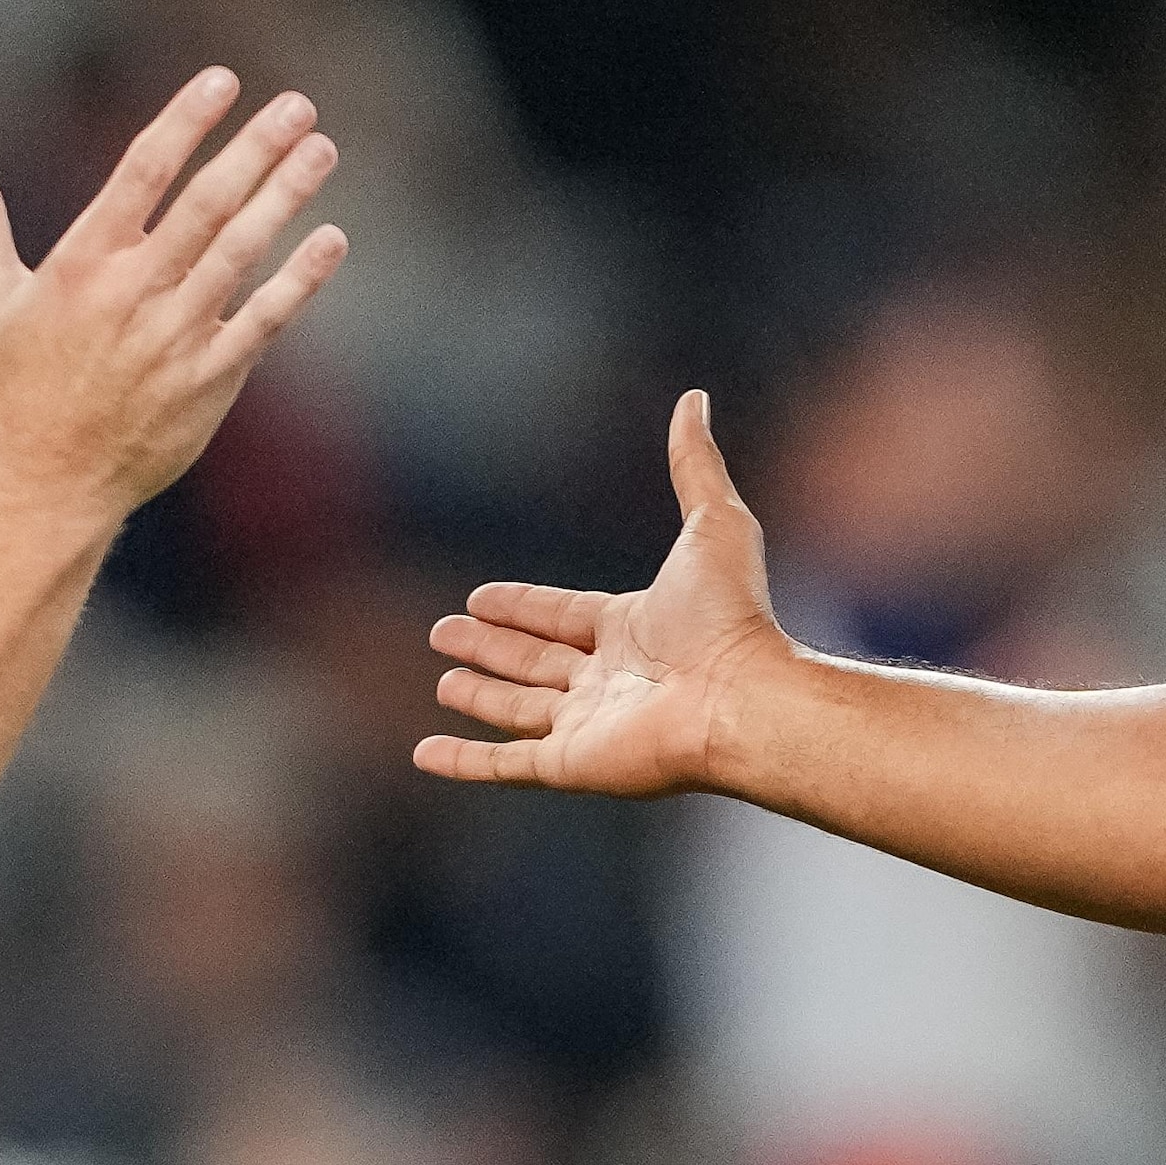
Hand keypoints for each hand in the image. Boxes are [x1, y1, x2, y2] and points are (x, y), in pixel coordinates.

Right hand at [0, 68, 343, 526]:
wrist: (51, 480)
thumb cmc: (18, 383)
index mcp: (82, 262)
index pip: (143, 172)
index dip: (186, 122)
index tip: (223, 81)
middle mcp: (134, 291)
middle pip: (206, 204)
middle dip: (255, 149)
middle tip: (298, 105)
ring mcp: (177, 335)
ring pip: (242, 252)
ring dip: (285, 197)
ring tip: (321, 149)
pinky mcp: (211, 377)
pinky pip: (264, 318)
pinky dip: (300, 279)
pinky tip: (331, 239)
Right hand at [415, 390, 789, 797]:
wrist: (741, 696)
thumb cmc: (730, 615)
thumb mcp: (712, 521)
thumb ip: (694, 464)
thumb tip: (695, 398)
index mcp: (634, 629)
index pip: (563, 616)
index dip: (521, 607)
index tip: (479, 597)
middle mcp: (609, 680)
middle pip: (536, 661)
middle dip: (491, 647)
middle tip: (442, 632)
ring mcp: (588, 727)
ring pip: (519, 709)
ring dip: (481, 697)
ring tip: (444, 681)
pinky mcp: (571, 766)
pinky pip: (504, 765)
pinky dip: (464, 761)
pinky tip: (424, 753)